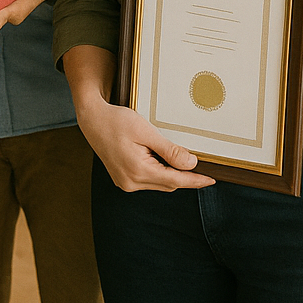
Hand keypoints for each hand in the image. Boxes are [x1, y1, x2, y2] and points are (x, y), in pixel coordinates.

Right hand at [78, 96, 215, 192]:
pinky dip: (158, 173)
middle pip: (168, 184)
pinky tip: (160, 161)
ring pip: (158, 183)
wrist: (92, 119)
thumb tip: (191, 164)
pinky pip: (148, 181)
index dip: (195, 181)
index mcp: (137, 170)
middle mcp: (131, 182)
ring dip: (170, 174)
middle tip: (201, 167)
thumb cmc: (116, 120)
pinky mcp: (122, 180)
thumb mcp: (145, 131)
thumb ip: (169, 150)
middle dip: (184, 176)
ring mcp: (125, 183)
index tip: (211, 180)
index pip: (175, 180)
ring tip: (178, 159)